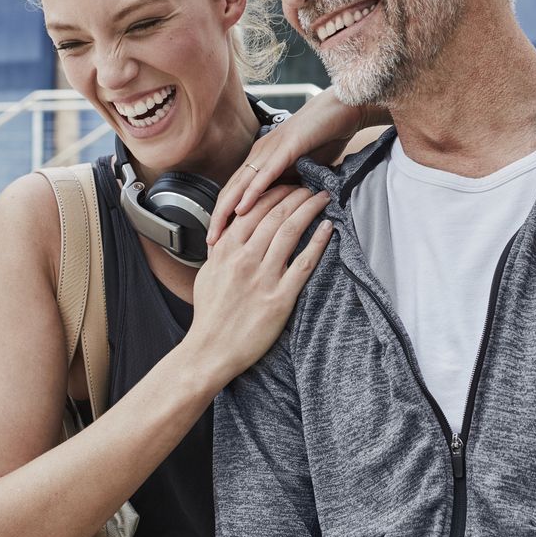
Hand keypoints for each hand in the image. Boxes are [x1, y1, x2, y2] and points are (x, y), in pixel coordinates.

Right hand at [181, 184, 332, 385]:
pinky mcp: (280, 298)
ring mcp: (264, 277)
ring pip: (291, 231)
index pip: (254, 209)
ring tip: (323, 199)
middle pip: (276, 215)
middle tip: (311, 186)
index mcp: (226, 250)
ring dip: (310, 209)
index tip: (288, 185)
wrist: (210, 351)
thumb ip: (220, 251)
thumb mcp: (207, 275)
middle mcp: (245, 259)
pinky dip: (318, 242)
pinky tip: (328, 229)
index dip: (275, 193)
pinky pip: (304, 263)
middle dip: (297, 195)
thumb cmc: (209, 316)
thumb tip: (228, 233)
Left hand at [209, 89, 381, 244]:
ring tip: (218, 230)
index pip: (237, 191)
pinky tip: (242, 208)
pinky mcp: (286, 147)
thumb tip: (288, 213)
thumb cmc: (324, 138)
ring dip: (227, 209)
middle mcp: (260, 154)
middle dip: (218, 217)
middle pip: (231, 189)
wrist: (342, 110)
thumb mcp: (304, 170)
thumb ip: (292, 187)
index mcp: (263, 160)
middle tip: (210, 242)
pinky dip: (252, 192)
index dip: (225, 215)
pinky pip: (265, 173)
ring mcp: (271, 149)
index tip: (220, 238)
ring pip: (242, 183)